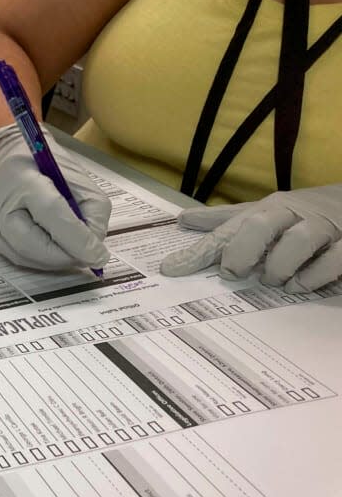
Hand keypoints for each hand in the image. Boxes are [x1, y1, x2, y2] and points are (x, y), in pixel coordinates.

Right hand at [0, 124, 110, 270]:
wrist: (3, 159)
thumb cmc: (43, 165)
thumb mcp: (78, 178)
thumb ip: (92, 210)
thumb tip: (93, 248)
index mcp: (24, 179)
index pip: (53, 215)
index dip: (78, 241)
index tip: (99, 257)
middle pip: (35, 245)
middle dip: (65, 256)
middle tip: (85, 257)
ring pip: (25, 258)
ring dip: (53, 260)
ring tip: (69, 252)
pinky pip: (15, 257)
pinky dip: (38, 258)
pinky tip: (49, 248)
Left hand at [160, 185, 341, 292]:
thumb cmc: (299, 214)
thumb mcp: (262, 214)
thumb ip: (225, 222)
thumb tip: (183, 219)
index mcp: (266, 210)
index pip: (225, 230)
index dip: (198, 251)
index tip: (172, 269)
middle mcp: (292, 216)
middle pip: (259, 225)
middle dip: (240, 251)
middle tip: (233, 273)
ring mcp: (322, 229)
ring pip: (298, 241)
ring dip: (279, 266)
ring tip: (273, 281)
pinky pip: (334, 259)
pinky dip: (314, 276)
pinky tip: (300, 286)